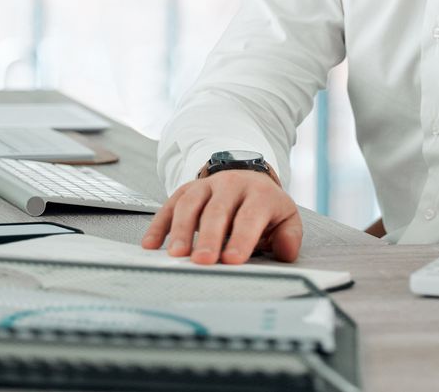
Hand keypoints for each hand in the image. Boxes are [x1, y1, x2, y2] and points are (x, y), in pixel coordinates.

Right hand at [141, 170, 302, 264]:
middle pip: (217, 210)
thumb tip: (286, 253)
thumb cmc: (265, 207)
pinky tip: (150, 244)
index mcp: (260, 194)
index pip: (250, 216)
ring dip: (180, 230)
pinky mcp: (186, 190)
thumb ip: (288, 236)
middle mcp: (231, 185)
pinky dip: (158, 224)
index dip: (241, 238)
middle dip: (209, 237)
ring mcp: (206, 185)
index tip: (232, 260)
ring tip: (176, 256)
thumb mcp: (285, 217)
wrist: (248, 177)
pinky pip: (170, 205)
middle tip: (202, 261)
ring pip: (190, 204)